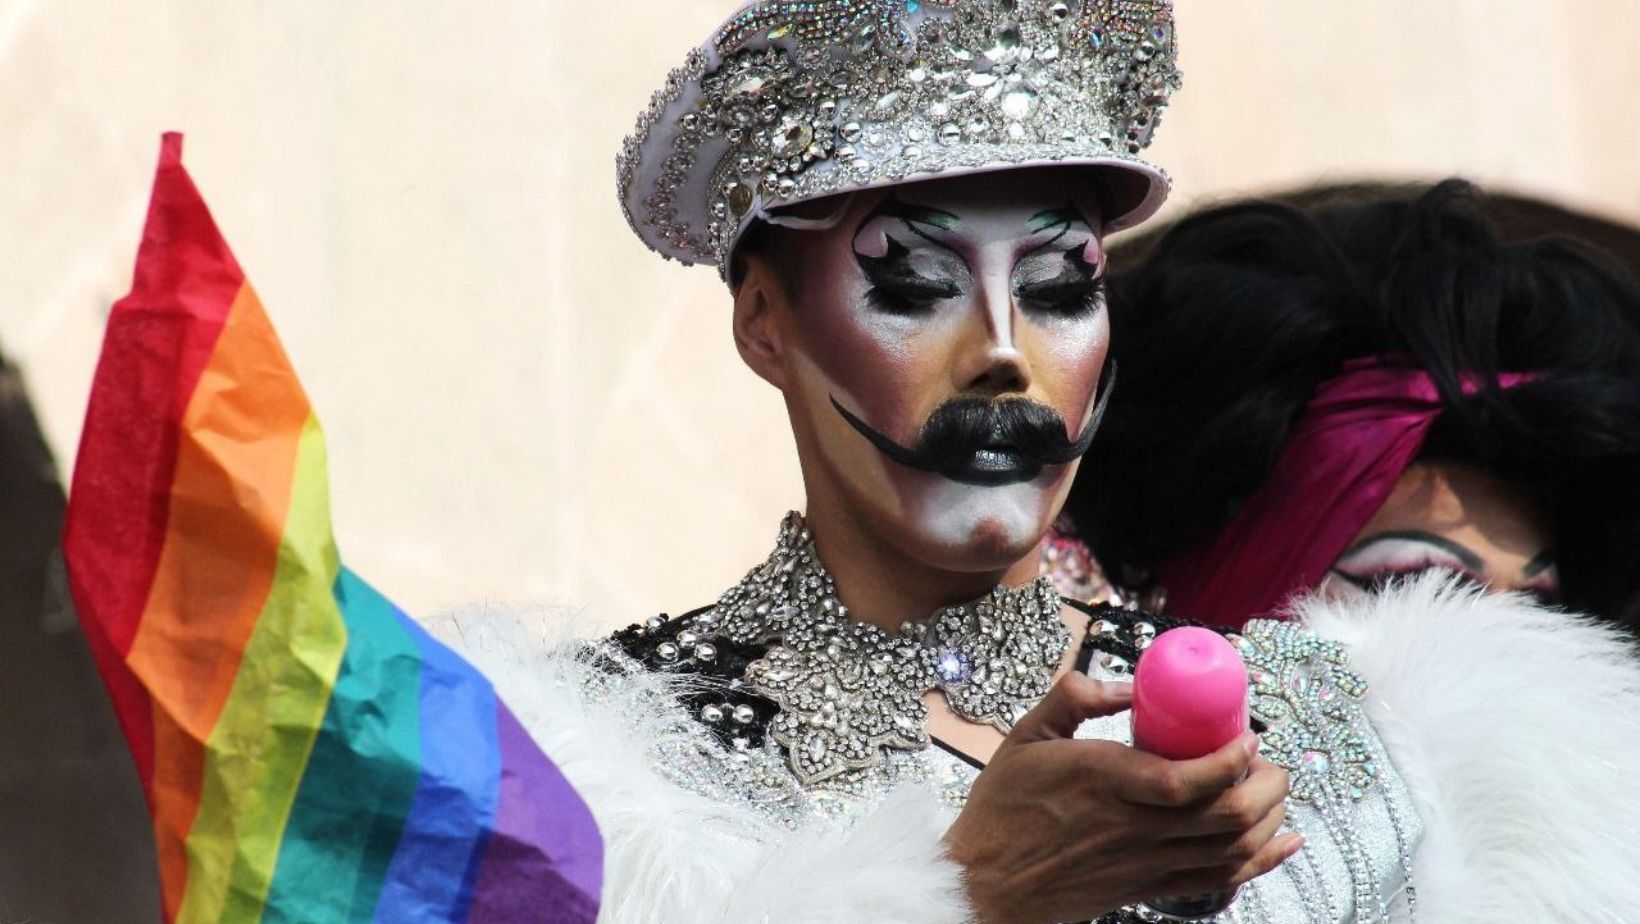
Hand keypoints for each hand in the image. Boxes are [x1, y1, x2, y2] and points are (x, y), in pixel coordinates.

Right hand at [942, 673, 1300, 923]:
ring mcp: (1143, 862)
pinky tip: (1282, 842)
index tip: (1249, 735)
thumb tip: (1128, 683)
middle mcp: (1130, 825)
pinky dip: (1259, 862)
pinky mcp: (1147, 887)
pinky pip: (1217, 880)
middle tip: (1266, 759)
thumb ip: (1075, 697)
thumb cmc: (1002, 808)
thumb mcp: (1026, 734)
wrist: (986, 881)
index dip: (1229, 759)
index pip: (1183, 779)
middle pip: (1223, 815)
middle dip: (1264, 785)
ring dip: (1267, 818)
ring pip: (1229, 848)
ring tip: (1272, 790)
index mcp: (1101, 780)